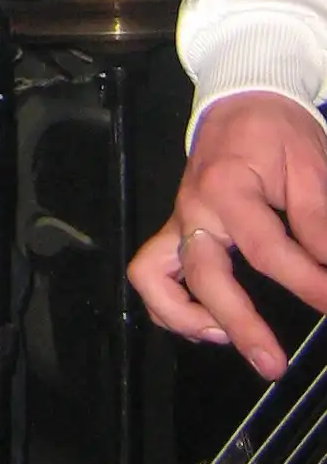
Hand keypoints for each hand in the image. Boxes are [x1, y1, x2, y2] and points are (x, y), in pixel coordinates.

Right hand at [129, 92, 326, 380]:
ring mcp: (178, 221)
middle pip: (205, 275)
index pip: (267, 250)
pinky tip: (207, 320)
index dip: (307, 284)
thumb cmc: (277, 132)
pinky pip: (152, 273)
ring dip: (187, 317)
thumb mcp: (311, 169)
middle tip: (273, 363)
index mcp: (227, 186)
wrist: (241, 100)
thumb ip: (317, 225)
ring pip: (156, 277)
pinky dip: (171, 304)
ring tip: (227, 339)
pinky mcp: (177, 230)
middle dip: (239, 323)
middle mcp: (193, 208)